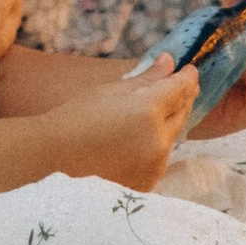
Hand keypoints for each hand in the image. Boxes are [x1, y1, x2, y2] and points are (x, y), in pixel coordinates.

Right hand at [39, 59, 197, 189]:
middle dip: (182, 98)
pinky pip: (162, 156)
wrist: (57, 156)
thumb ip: (147, 78)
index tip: (188, 69)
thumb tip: (169, 62)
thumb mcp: (112, 90)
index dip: (187, 77)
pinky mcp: (148, 181)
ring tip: (158, 111)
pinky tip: (144, 137)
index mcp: (148, 110)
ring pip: (174, 136)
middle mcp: (158, 139)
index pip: (181, 89)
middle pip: (183, 112)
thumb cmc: (79, 116)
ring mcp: (155, 164)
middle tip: (178, 85)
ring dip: (171, 122)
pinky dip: (158, 144)